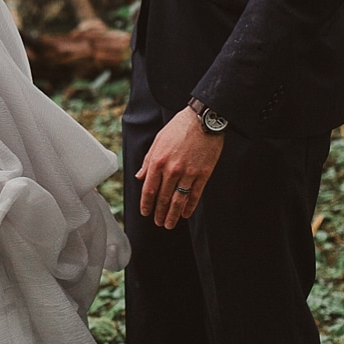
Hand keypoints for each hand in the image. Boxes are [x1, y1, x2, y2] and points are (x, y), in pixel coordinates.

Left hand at [135, 107, 223, 229]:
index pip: (149, 189)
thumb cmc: (179, 128)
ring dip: (173, 215)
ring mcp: (188, 172)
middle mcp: (171, 169)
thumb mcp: (158, 141)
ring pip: (178, 200)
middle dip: (160, 213)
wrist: (202, 119)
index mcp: (158, 161)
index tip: (145, 213)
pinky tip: (186, 213)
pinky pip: (195, 194)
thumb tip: (140, 177)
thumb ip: (148, 161)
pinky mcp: (203, 173)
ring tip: (170, 224)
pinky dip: (190, 206)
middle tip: (158, 223)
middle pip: (163, 198)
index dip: (146, 204)